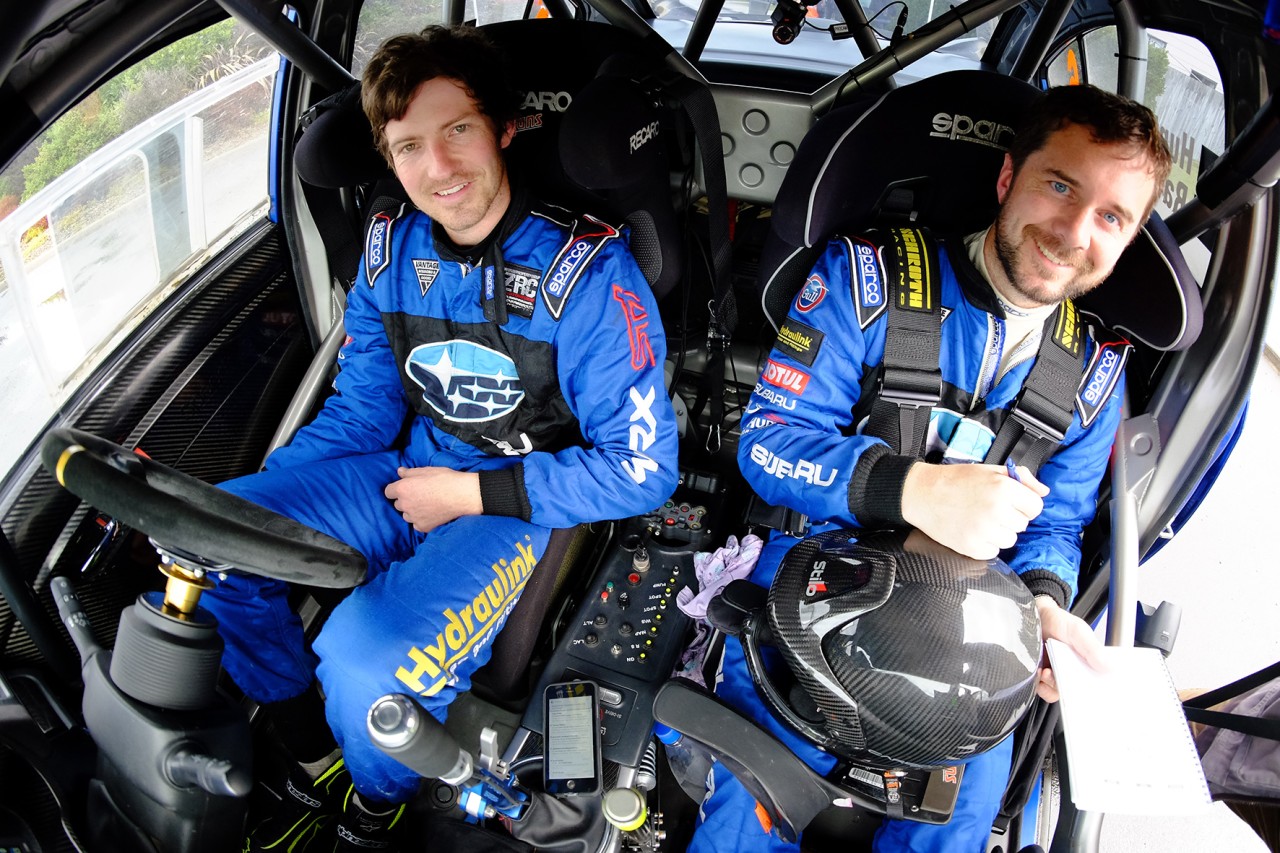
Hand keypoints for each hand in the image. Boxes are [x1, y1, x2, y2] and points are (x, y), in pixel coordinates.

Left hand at [384, 466, 481, 532]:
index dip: (396, 489)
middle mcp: (404, 504)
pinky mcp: (422, 526)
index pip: (388, 492)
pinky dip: (421, 520)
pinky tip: (431, 513)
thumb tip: (399, 472)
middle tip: (420, 495)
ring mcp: (413, 517)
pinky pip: (416, 524)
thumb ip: (409, 472)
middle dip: (405, 500)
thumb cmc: (445, 479)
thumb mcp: (427, 470)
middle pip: (397, 504)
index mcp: (403, 488)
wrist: (462, 495)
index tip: (405, 488)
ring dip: (412, 511)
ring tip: (426, 505)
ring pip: (406, 515)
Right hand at [900, 462, 1048, 559]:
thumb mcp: (990, 470)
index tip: (1011, 502)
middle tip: (990, 508)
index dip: (1024, 504)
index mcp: (1004, 488)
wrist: (922, 494)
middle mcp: (996, 510)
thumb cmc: (955, 481)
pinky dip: (985, 544)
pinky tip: (972, 530)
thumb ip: (1022, 478)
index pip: (1036, 507)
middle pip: (1022, 525)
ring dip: (998, 532)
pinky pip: (993, 552)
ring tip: (980, 519)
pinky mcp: (972, 547)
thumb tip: (1043, 491)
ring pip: (1010, 540)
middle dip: (1010, 518)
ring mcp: (984, 531)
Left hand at [1034, 596, 1104, 702]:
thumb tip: (1109, 667)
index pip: (1094, 682)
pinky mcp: (1040, 674)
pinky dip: (1040, 685)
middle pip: (1076, 690)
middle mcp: (1072, 670)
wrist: (1034, 615)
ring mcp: (1055, 673)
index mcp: (1086, 662)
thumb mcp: (1078, 631)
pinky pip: (1042, 688)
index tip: (1090, 688)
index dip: (1094, 688)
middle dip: (1070, 688)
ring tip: (1047, 672)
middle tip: (1063, 677)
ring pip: (1058, 691)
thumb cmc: (1058, 621)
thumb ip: (1092, 648)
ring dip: (1052, 686)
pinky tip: (1038, 672)